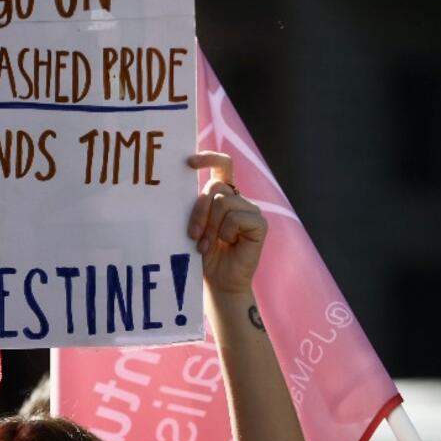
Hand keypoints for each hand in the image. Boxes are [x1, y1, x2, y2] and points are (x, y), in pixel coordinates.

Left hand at [186, 151, 266, 299]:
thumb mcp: (195, 224)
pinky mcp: (260, 224)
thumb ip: (196, 204)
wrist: (218, 282)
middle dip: (199, 212)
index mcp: (223, 195)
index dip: (209, 158)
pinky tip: (228, 244)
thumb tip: (181, 181)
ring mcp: (251, 210)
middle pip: (215, 187)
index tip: (189, 162)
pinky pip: (236, 217)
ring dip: (209, 226)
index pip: (222, 164)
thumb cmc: (203, 255)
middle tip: (193, 235)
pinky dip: (225, 232)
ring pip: (223, 202)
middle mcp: (238, 199)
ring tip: (206, 245)